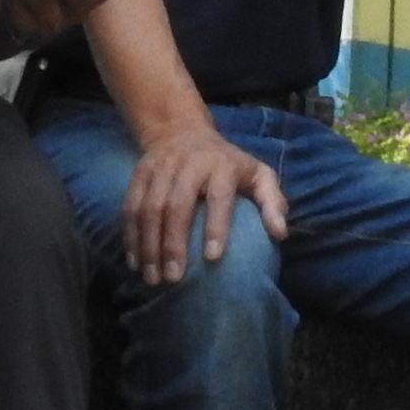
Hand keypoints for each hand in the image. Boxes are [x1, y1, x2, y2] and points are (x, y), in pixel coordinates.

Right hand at [124, 125, 290, 284]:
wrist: (182, 130)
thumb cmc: (228, 164)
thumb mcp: (257, 174)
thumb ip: (272, 201)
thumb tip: (279, 233)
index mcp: (222, 165)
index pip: (218, 196)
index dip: (216, 226)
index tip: (213, 259)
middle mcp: (189, 163)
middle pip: (176, 204)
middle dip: (173, 244)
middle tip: (174, 279)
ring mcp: (160, 167)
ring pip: (149, 207)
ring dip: (148, 245)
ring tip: (152, 278)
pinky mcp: (140, 173)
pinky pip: (130, 206)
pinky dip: (131, 236)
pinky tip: (135, 262)